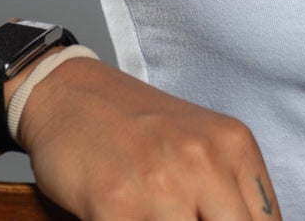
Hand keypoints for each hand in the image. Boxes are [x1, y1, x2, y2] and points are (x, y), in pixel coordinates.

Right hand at [18, 55, 280, 219]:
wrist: (70, 96)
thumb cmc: (139, 129)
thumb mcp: (201, 145)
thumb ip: (231, 193)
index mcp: (234, 145)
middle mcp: (205, 160)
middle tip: (183, 220)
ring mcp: (162, 184)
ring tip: (156, 217)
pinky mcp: (116, 205)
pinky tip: (133, 220)